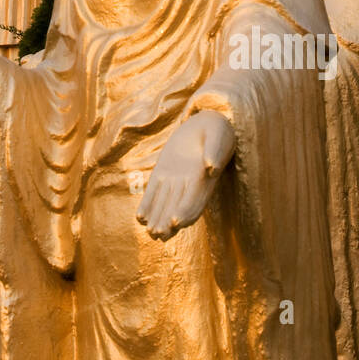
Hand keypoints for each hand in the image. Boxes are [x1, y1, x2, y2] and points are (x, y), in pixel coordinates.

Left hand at [136, 109, 235, 240]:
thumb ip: (215, 151)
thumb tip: (211, 168)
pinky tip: (140, 218)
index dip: (186, 212)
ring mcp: (176, 180)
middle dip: (168, 223)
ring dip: (157, 219)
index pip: (196, 202)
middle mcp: (190, 185)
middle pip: (178, 208)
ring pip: (165, 204)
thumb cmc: (217, 131)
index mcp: (205, 180)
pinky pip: (154, 191)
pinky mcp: (163, 172)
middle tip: (157, 234)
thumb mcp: (218, 137)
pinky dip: (147, 205)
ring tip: (149, 232)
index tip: (176, 221)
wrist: (206, 124)